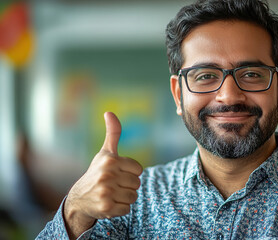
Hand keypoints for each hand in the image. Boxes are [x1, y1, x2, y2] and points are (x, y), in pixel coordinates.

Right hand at [64, 112, 142, 238]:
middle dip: (128, 186)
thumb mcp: (105, 152)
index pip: (139, 169)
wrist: (80, 199)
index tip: (117, 173)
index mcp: (110, 160)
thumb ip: (113, 133)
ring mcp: (106, 192)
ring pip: (133, 196)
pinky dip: (120, 209)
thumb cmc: (97, 172)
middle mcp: (107, 175)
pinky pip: (127, 209)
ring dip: (125, 197)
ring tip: (111, 194)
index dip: (130, 172)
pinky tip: (109, 204)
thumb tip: (109, 112)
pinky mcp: (106, 207)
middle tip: (113, 185)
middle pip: (137, 183)